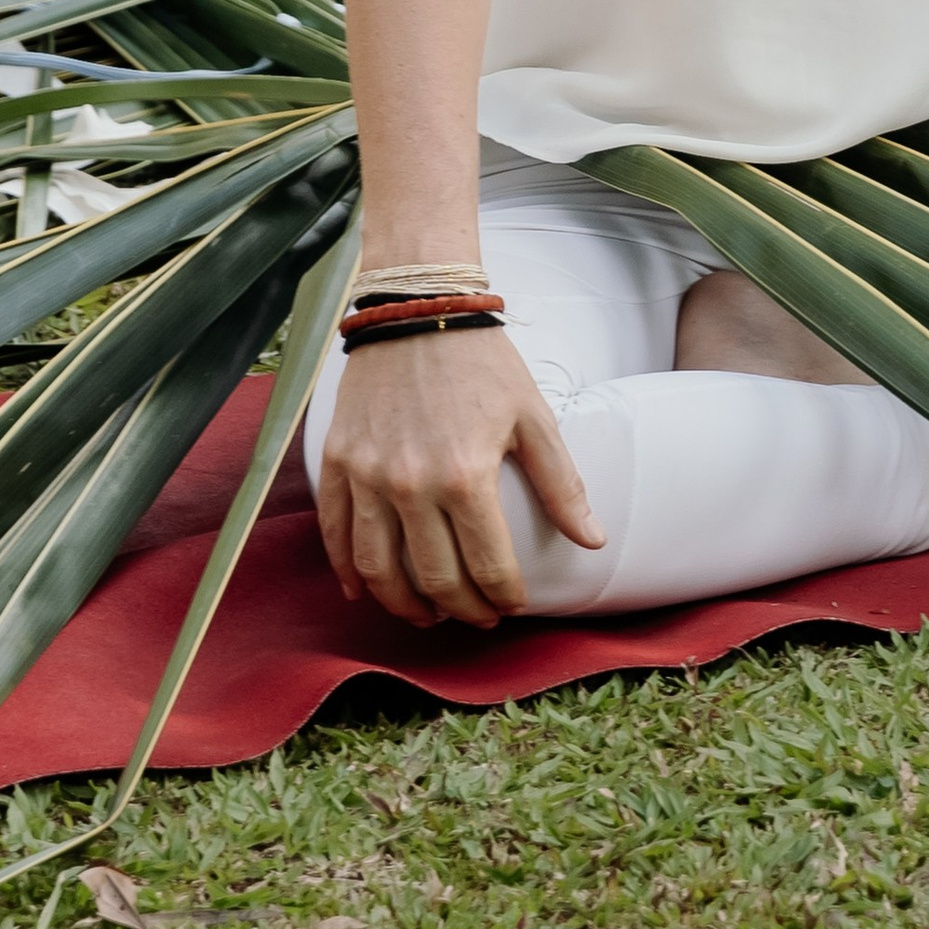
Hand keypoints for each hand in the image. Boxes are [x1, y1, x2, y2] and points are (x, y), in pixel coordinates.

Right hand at [317, 330, 601, 630]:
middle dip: (460, 610)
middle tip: (476, 618)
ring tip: (428, 615)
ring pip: (379, 569)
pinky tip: (366, 589)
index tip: (512, 606)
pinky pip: (336, 534)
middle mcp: (410, 485)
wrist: (419, 310)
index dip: (502, 597)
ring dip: (404, 604)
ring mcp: (367, 476)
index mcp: (465, 475)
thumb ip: (562, 484)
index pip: (486, 567)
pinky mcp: (337, 463)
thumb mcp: (533, 417)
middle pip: (433, 579)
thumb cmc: (483, 362)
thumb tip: (592, 541)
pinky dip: (348, 571)